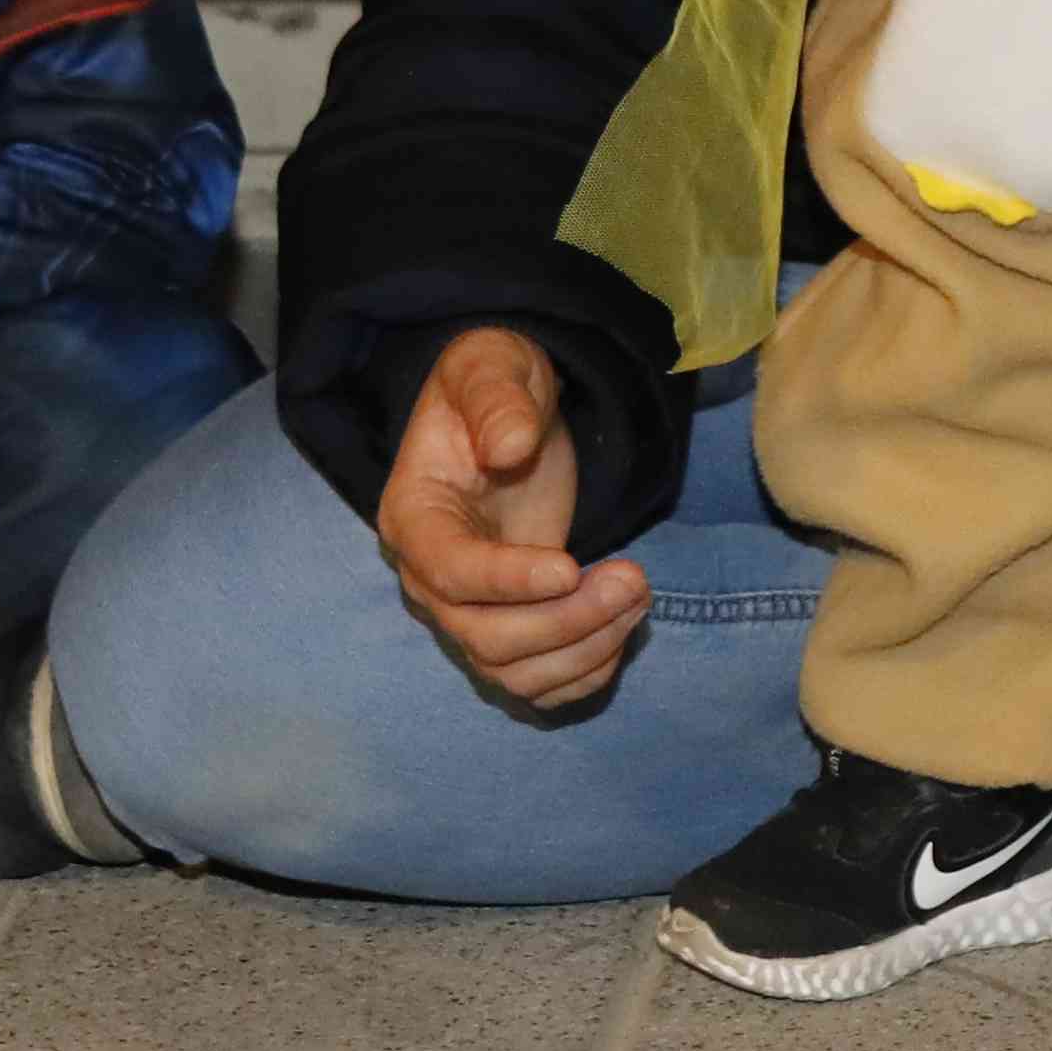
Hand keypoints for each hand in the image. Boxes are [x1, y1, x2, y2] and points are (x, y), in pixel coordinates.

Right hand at [378, 324, 645, 708]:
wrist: (510, 419)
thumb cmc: (495, 387)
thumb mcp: (491, 365)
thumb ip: (496, 399)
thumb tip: (510, 446)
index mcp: (413, 517)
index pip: (451, 572)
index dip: (508, 580)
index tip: (571, 565)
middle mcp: (429, 580)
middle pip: (484, 638)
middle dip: (565, 620)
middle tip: (633, 578)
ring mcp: (466, 614)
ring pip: (513, 672)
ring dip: (584, 649)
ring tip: (638, 595)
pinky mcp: (506, 631)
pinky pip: (537, 685)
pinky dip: (584, 673)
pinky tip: (623, 628)